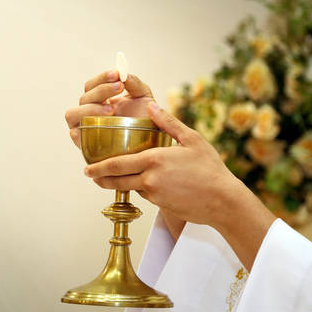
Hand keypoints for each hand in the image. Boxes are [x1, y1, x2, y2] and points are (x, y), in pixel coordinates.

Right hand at [65, 70, 154, 147]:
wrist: (149, 145)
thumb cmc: (145, 121)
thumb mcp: (144, 98)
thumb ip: (135, 84)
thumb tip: (124, 74)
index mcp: (100, 99)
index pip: (92, 85)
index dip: (102, 78)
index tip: (117, 74)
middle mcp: (89, 112)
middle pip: (84, 97)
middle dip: (101, 90)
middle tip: (119, 87)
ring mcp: (85, 127)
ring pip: (73, 113)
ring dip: (90, 108)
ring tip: (111, 110)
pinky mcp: (84, 144)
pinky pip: (75, 134)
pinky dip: (82, 128)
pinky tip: (98, 125)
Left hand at [84, 102, 275, 269]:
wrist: (223, 201)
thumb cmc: (210, 168)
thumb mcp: (191, 139)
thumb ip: (168, 123)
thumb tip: (151, 106)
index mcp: (153, 160)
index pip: (117, 163)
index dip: (99, 167)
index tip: (87, 167)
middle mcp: (149, 178)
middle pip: (116, 180)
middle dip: (100, 178)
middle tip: (89, 175)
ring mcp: (154, 194)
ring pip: (130, 188)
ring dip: (118, 184)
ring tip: (108, 178)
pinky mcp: (161, 205)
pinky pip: (145, 195)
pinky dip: (141, 188)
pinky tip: (145, 182)